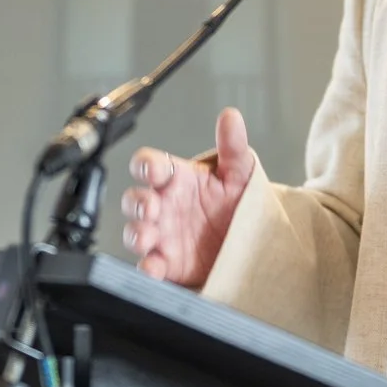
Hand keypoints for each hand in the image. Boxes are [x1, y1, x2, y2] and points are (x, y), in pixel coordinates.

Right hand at [119, 107, 257, 287]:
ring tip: (148, 237)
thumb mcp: (240, 172)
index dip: (146, 166)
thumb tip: (231, 117)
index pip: (149, 165)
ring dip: (136, 234)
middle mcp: (163, 207)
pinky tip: (154, 267)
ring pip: (135, 233)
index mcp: (176, 179)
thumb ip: (233, 146)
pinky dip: (147, 269)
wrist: (252, 241)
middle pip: (134, 200)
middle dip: (137, 203)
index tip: (154, 170)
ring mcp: (163, 236)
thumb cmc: (237, 202)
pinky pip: (149, 267)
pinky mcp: (168, 264)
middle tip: (151, 207)